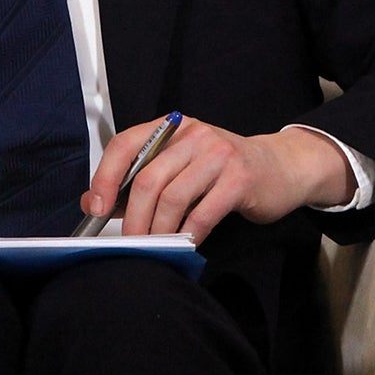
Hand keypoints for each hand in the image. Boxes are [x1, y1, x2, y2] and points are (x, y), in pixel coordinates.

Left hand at [82, 115, 356, 239]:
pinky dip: (188, 234)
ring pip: (173, 198)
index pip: (126, 145)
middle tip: (130, 242)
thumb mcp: (182, 167)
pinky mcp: (239, 178)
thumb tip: (93, 203)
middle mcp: (194, 134)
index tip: (95, 209)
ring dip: (159, 230)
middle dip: (134, 217)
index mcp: (172, 128)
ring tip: (156, 247)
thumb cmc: (225, 171)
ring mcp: (219, 154)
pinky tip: (186, 244)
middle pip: (148, 178)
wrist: (282, 168)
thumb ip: (140, 180)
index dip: (105, 178)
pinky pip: (203, 213)